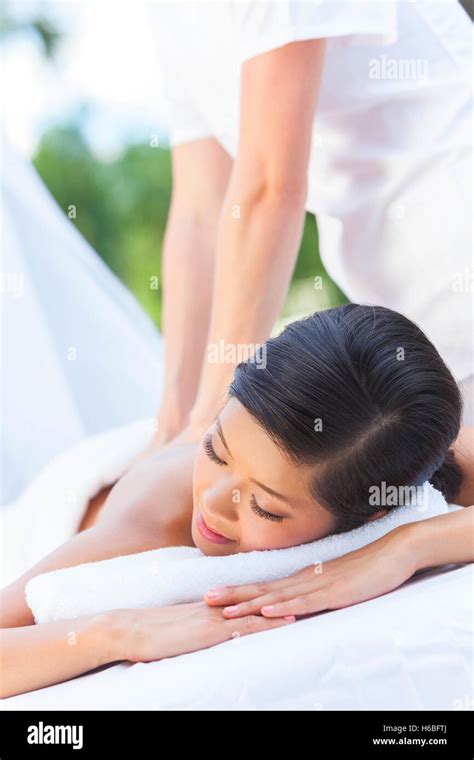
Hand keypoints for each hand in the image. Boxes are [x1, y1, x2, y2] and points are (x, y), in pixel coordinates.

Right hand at [110, 601, 295, 662]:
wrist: (128, 629)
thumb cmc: (149, 632)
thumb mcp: (179, 626)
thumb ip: (196, 625)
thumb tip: (208, 629)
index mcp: (210, 606)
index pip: (246, 597)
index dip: (270, 594)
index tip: (293, 589)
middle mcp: (217, 607)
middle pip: (258, 599)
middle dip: (285, 595)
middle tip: (313, 588)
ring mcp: (214, 618)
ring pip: (257, 610)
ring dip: (284, 607)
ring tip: (310, 601)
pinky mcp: (210, 632)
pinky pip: (245, 626)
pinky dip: (267, 622)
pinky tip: (285, 622)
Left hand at [204, 526, 416, 618]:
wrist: (394, 552)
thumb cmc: (367, 568)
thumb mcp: (336, 581)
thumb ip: (316, 589)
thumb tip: (297, 599)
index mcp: (304, 578)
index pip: (265, 586)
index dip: (239, 590)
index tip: (214, 594)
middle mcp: (306, 580)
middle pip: (263, 589)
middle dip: (234, 595)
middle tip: (205, 598)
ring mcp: (319, 586)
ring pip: (278, 597)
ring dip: (250, 604)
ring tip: (224, 609)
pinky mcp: (336, 594)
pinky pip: (306, 603)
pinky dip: (285, 608)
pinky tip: (268, 611)